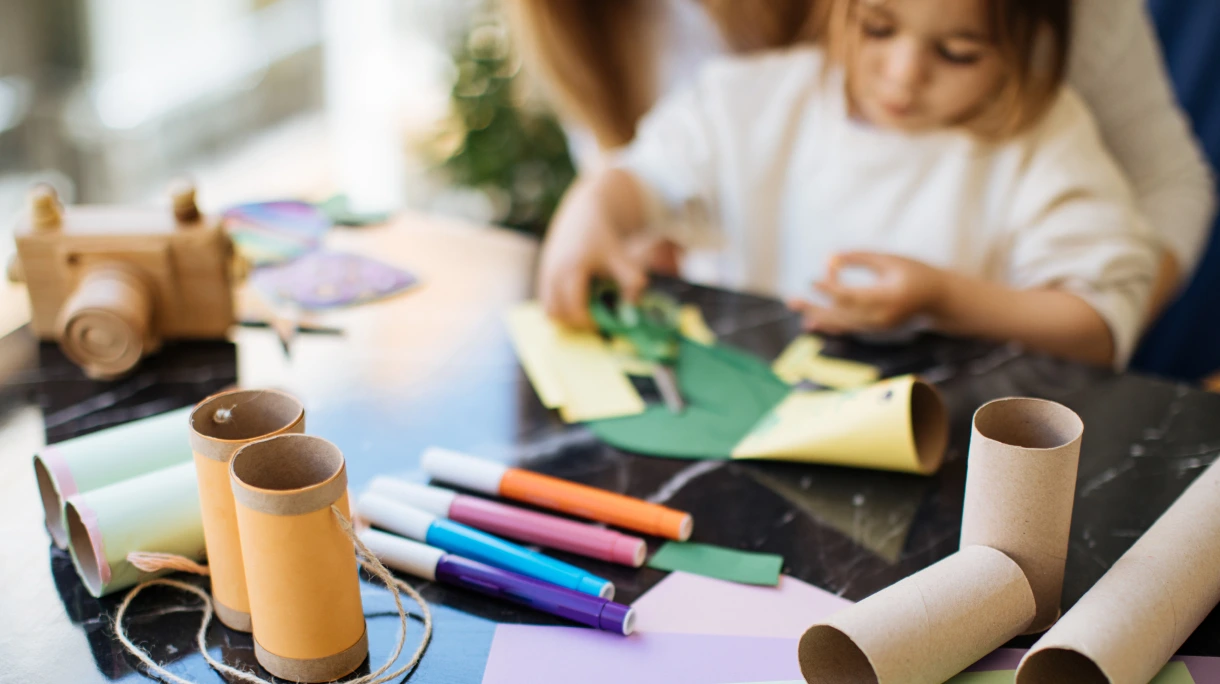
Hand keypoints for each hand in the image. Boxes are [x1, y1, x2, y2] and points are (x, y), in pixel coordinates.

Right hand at [537, 176, 648, 327]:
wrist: (583, 212)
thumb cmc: (603, 236)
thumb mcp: (619, 255)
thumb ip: (629, 278)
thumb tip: (633, 305)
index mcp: (573, 269)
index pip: (574, 309)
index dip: (588, 322)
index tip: (603, 324)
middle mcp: (554, 273)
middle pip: (557, 315)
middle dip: (575, 323)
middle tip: (595, 321)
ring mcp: (545, 273)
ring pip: (548, 311)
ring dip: (566, 317)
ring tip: (586, 311)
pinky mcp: (543, 273)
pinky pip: (546, 301)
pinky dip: (560, 307)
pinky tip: (578, 299)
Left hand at [788, 252, 945, 333]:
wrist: (937, 298)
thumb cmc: (914, 271)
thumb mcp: (890, 259)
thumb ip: (860, 258)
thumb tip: (829, 259)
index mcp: (888, 297)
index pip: (852, 296)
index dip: (830, 289)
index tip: (812, 281)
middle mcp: (882, 317)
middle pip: (843, 314)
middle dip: (816, 307)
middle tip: (792, 301)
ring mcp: (879, 326)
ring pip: (843, 323)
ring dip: (819, 316)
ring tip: (796, 308)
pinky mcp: (876, 329)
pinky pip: (849, 328)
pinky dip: (830, 324)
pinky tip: (810, 323)